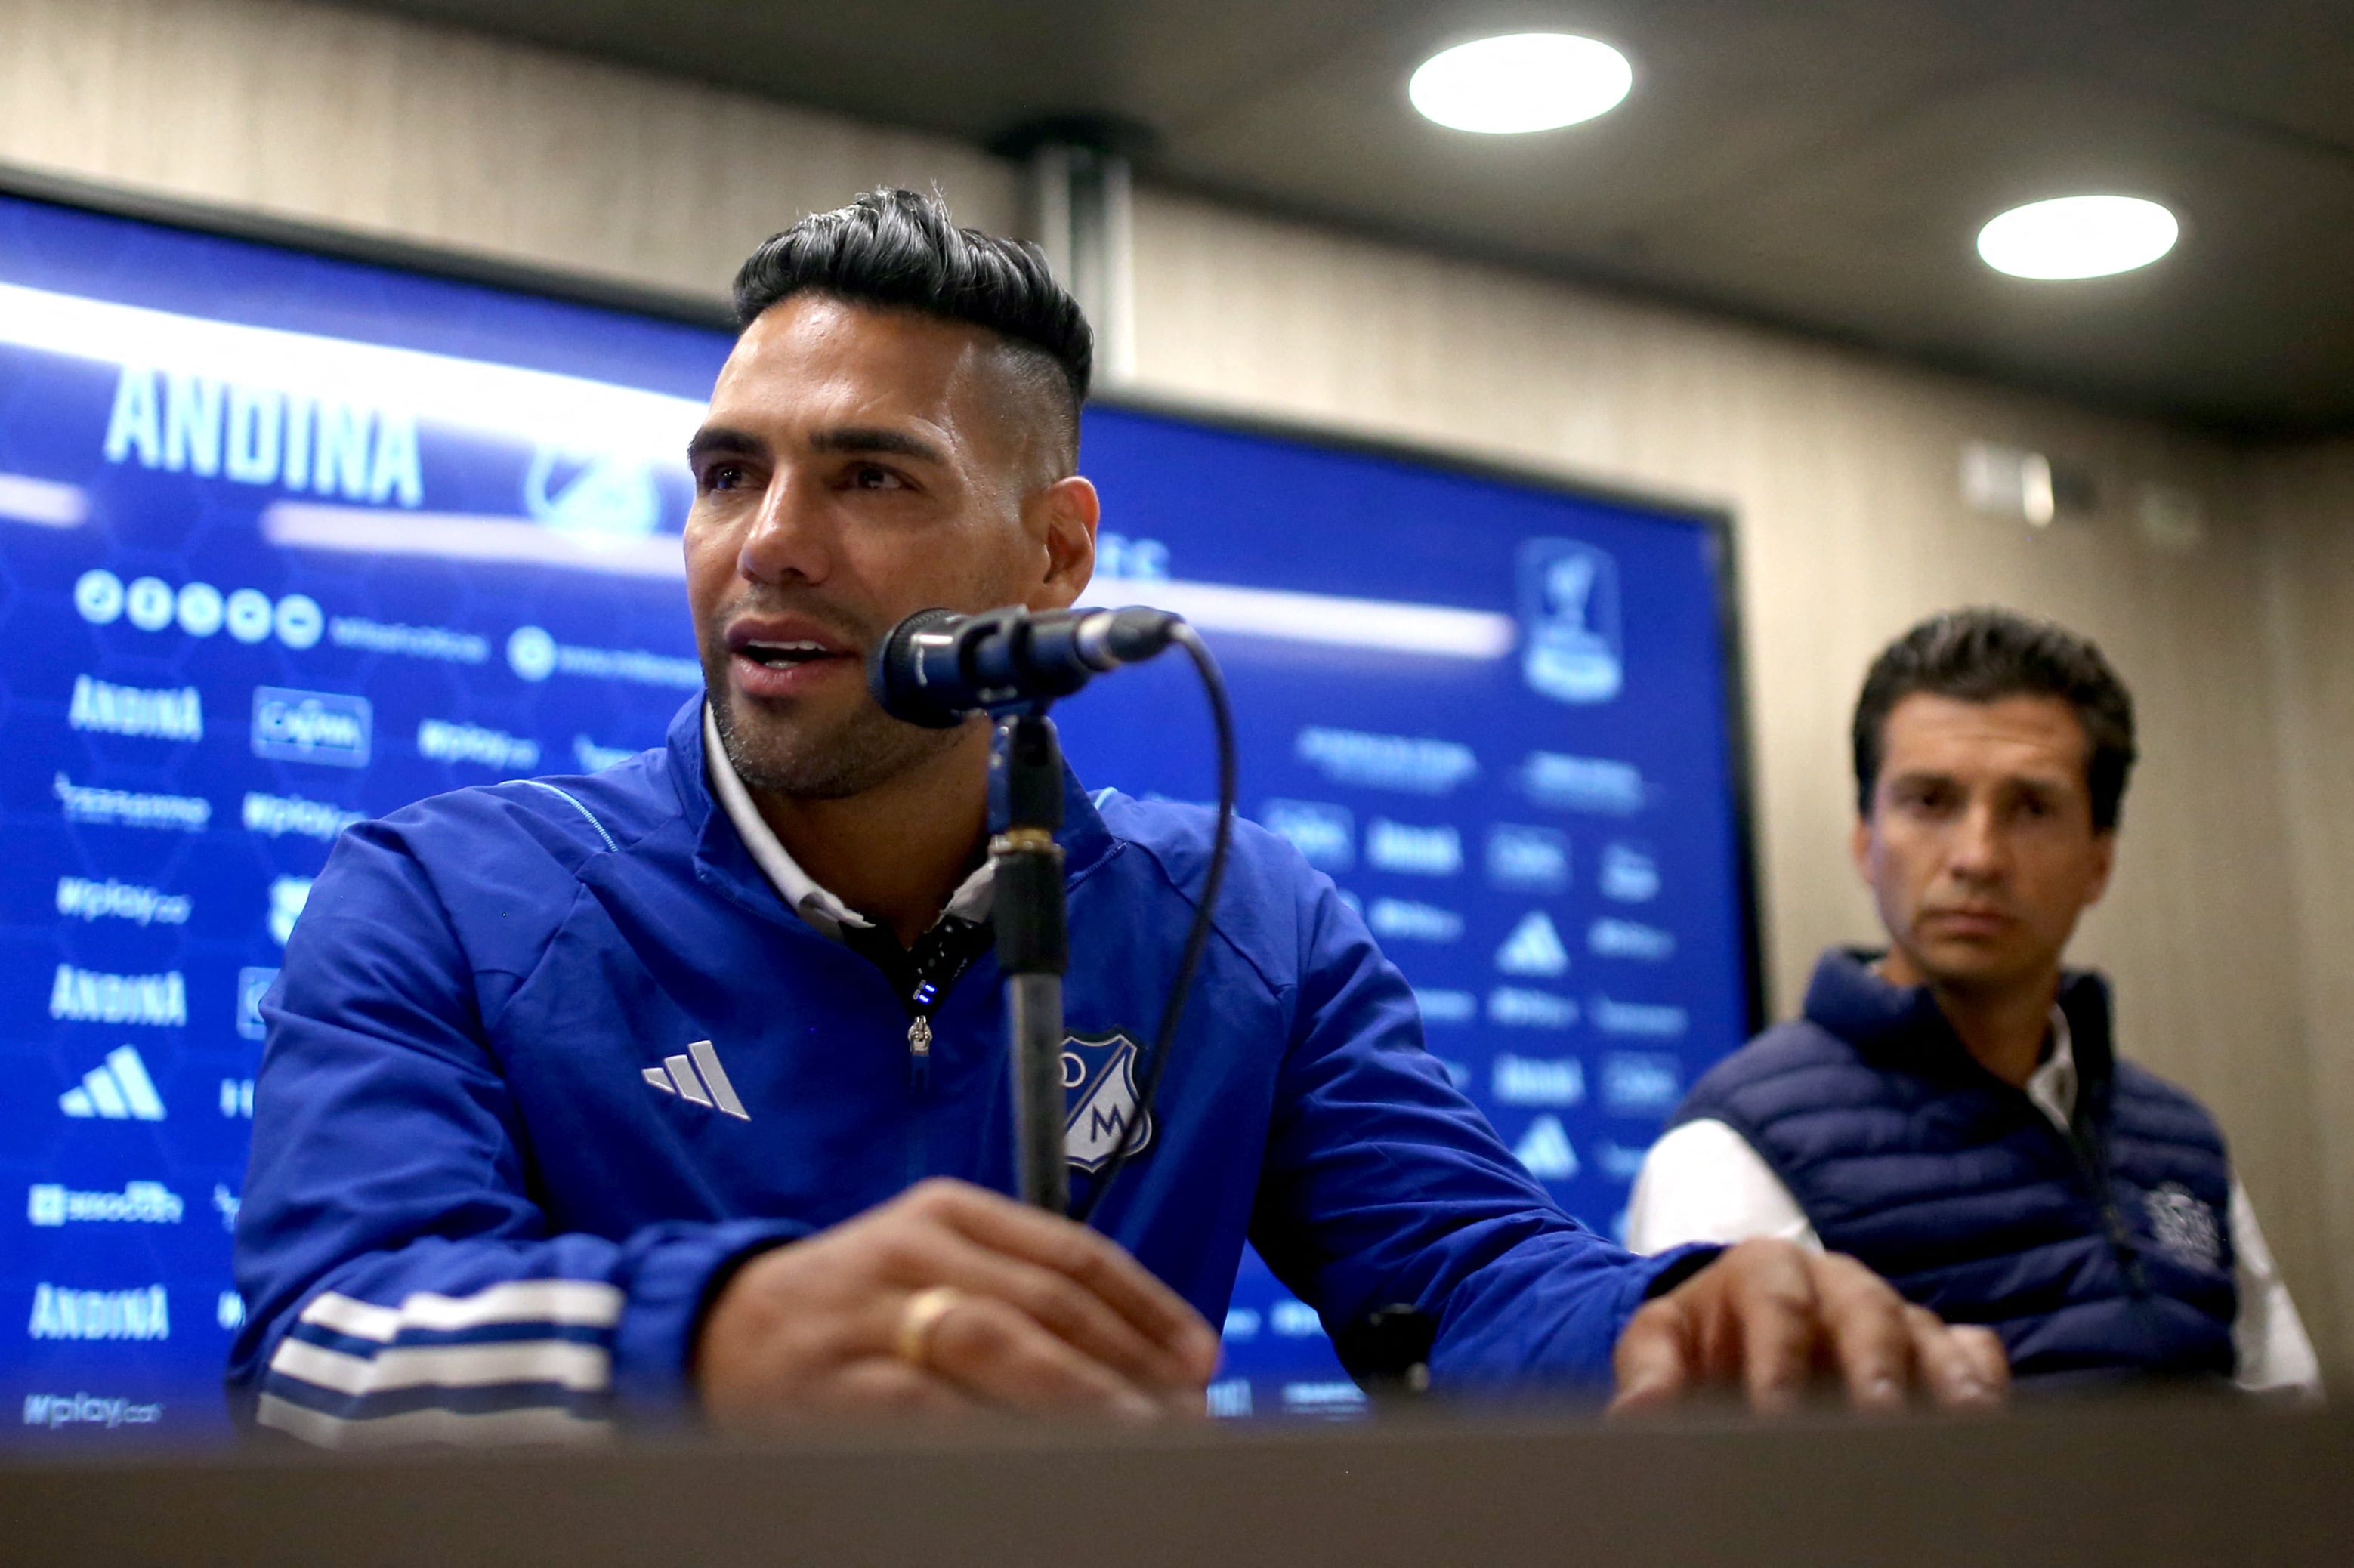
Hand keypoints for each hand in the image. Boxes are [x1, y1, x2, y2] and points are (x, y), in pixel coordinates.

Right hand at [694, 1177, 1220, 1426]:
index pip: (1072, 1254)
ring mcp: (869, 1312)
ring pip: (993, 1341)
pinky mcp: (831, 1380)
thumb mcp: (930, 1267)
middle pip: (1045, 1301)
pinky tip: (1040, 1456)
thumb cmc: (852, 1308)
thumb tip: (1141, 1360)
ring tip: (1135, 1432)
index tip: (1200, 1361)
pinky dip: (990, 1430)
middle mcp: (912, 1248)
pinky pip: (926, 1406)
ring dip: (1076, 1390)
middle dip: (1126, 1361)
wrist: (712, 1332)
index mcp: (947, 1211)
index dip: (1148, 1309)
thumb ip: (1021, 1292)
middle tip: (1183, 1411)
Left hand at [1610, 1239, 2008, 1414]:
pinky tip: (1988, 1411)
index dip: (1778, 1360)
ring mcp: (1892, 1310)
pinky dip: (1981, 1375)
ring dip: (1943, 1375)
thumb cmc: (1701, 1339)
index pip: (1775, 1304)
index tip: (1775, 1413)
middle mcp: (1837, 1282)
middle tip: (1879, 1412)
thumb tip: (1633, 1412)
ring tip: (1959, 1418)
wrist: (1743, 1326)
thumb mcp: (1661, 1343)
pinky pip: (1972, 1348)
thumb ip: (1649, 1372)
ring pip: (1926, 1331)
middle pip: (1865, 1309)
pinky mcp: (1934, 1342)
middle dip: (1874, 1362)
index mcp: (1766, 1268)